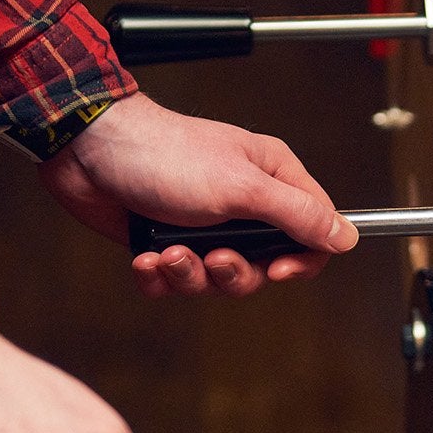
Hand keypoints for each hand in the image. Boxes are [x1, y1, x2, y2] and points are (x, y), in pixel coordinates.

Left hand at [37, 93, 358, 296]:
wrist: (86, 151)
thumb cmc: (164, 154)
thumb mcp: (242, 187)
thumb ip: (298, 215)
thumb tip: (346, 237)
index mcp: (271, 181)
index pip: (312, 231)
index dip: (300, 259)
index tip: (276, 268)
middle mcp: (241, 205)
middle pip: (263, 266)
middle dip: (233, 273)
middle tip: (213, 258)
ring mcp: (202, 225)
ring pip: (217, 279)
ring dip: (191, 275)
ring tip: (170, 253)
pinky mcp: (166, 241)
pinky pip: (176, 282)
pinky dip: (160, 277)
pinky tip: (146, 258)